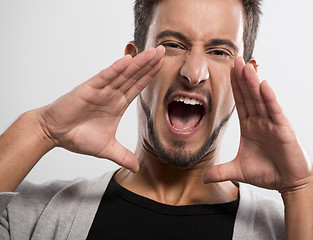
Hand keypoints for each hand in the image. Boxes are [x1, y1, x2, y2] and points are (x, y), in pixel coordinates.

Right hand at [39, 46, 164, 171]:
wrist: (54, 134)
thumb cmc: (78, 136)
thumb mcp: (107, 149)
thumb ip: (123, 156)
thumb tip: (137, 168)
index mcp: (118, 103)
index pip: (138, 86)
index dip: (151, 76)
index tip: (164, 65)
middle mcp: (112, 94)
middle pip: (135, 75)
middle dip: (150, 63)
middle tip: (164, 50)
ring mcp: (102, 90)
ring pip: (123, 73)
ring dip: (138, 62)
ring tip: (153, 51)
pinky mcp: (89, 89)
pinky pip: (105, 77)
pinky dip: (116, 69)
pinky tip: (127, 60)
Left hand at [204, 57, 312, 192]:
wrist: (289, 183)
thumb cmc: (267, 173)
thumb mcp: (238, 171)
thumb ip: (220, 171)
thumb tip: (203, 178)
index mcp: (250, 126)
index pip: (240, 102)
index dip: (234, 87)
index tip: (228, 70)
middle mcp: (260, 121)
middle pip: (249, 96)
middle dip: (242, 78)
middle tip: (235, 59)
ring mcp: (272, 124)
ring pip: (260, 100)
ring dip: (253, 83)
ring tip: (246, 66)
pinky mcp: (283, 130)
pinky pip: (274, 112)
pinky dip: (269, 98)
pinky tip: (263, 85)